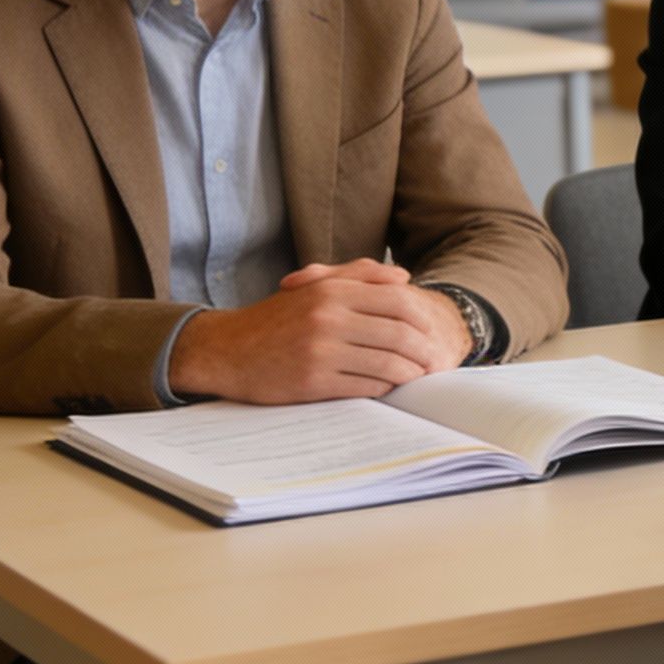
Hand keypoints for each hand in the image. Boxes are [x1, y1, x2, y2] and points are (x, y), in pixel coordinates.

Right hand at [168, 259, 471, 402]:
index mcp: (332, 291)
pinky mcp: (312, 381)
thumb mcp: (313, 287)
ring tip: (417, 377)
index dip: (424, 318)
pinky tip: (388, 387)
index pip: (398, 301)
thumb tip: (403, 277)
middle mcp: (328, 317)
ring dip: (409, 373)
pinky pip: (365, 386)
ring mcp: (321, 350)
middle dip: (424, 351)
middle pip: (399, 334)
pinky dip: (383, 388)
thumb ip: (358, 275)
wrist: (227, 350)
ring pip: (387, 363)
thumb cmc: (277, 319)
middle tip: (436, 362)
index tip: (434, 331)